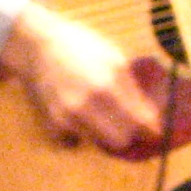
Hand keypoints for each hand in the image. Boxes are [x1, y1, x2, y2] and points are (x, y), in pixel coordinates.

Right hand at [0, 3, 164, 156]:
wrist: (38, 46)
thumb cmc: (82, 47)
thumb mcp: (114, 58)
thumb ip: (132, 89)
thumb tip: (150, 118)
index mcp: (108, 83)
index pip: (140, 121)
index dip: (150, 129)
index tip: (153, 130)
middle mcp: (89, 104)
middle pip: (121, 140)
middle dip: (127, 133)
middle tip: (125, 121)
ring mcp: (69, 116)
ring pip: (100, 144)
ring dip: (104, 134)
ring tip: (99, 114)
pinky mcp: (54, 124)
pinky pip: (76, 143)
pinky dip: (80, 135)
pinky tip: (79, 117)